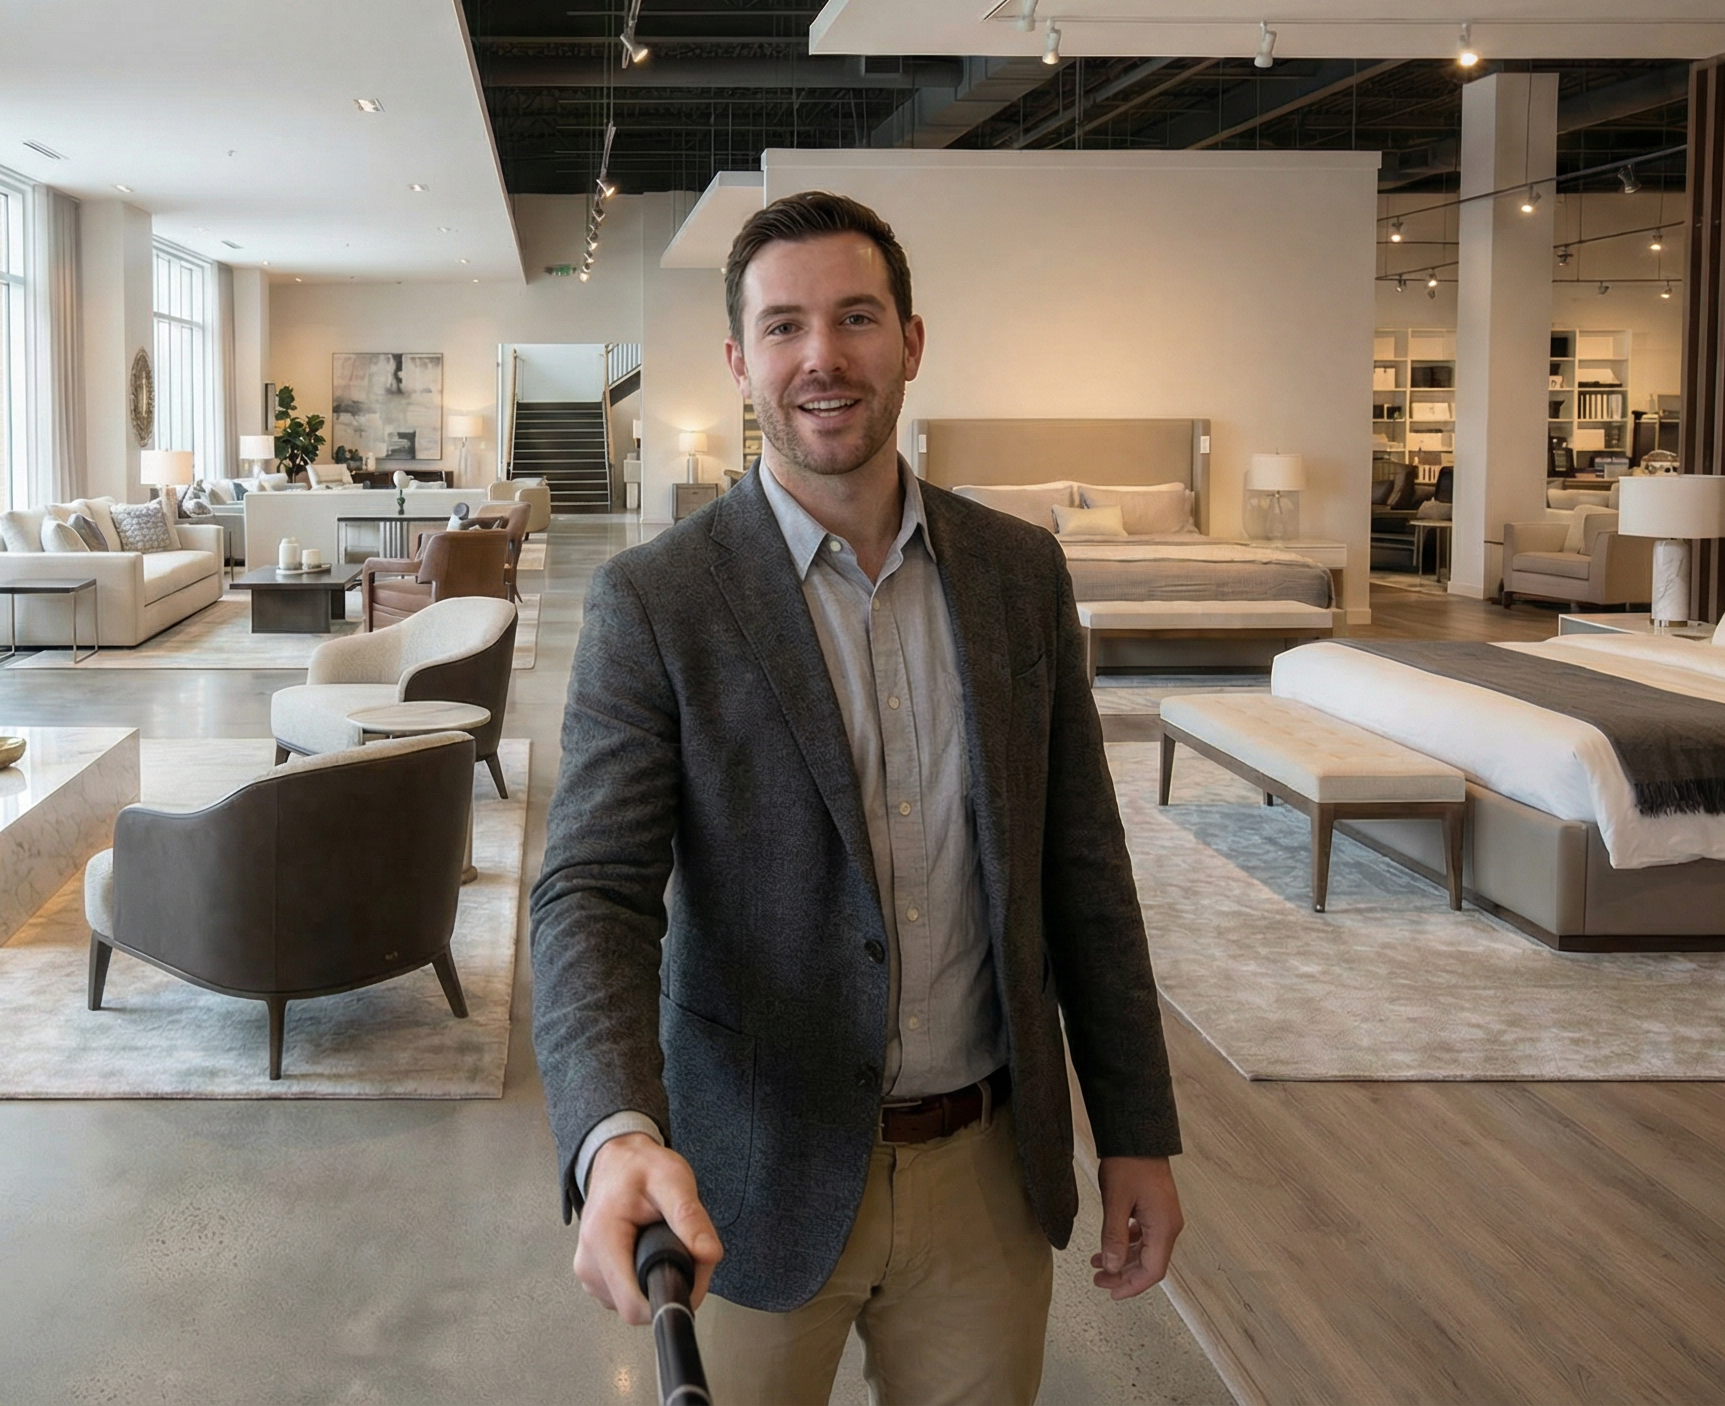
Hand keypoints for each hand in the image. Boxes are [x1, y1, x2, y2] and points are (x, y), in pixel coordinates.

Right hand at [574, 1132, 723, 1325]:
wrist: (617, 1160)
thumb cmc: (640, 1167)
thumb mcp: (673, 1180)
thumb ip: (690, 1218)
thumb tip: (709, 1254)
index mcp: (602, 1240)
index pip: (634, 1305)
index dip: (671, 1297)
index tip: (692, 1276)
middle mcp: (589, 1264)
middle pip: (639, 1306)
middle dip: (671, 1283)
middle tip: (685, 1247)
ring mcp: (589, 1274)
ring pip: (635, 1303)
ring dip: (658, 1281)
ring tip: (665, 1242)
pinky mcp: (595, 1277)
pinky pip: (628, 1294)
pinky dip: (645, 1278)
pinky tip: (650, 1251)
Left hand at [1090, 1155, 1182, 1299]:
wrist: (1136, 1136)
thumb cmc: (1129, 1164)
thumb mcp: (1116, 1201)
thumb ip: (1113, 1236)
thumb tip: (1111, 1267)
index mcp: (1164, 1227)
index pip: (1152, 1271)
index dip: (1132, 1286)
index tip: (1112, 1293)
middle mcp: (1168, 1225)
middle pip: (1149, 1263)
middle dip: (1123, 1275)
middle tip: (1098, 1280)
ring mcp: (1164, 1217)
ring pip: (1145, 1250)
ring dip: (1122, 1259)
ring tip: (1097, 1264)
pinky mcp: (1156, 1209)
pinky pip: (1143, 1236)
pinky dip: (1126, 1243)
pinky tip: (1109, 1243)